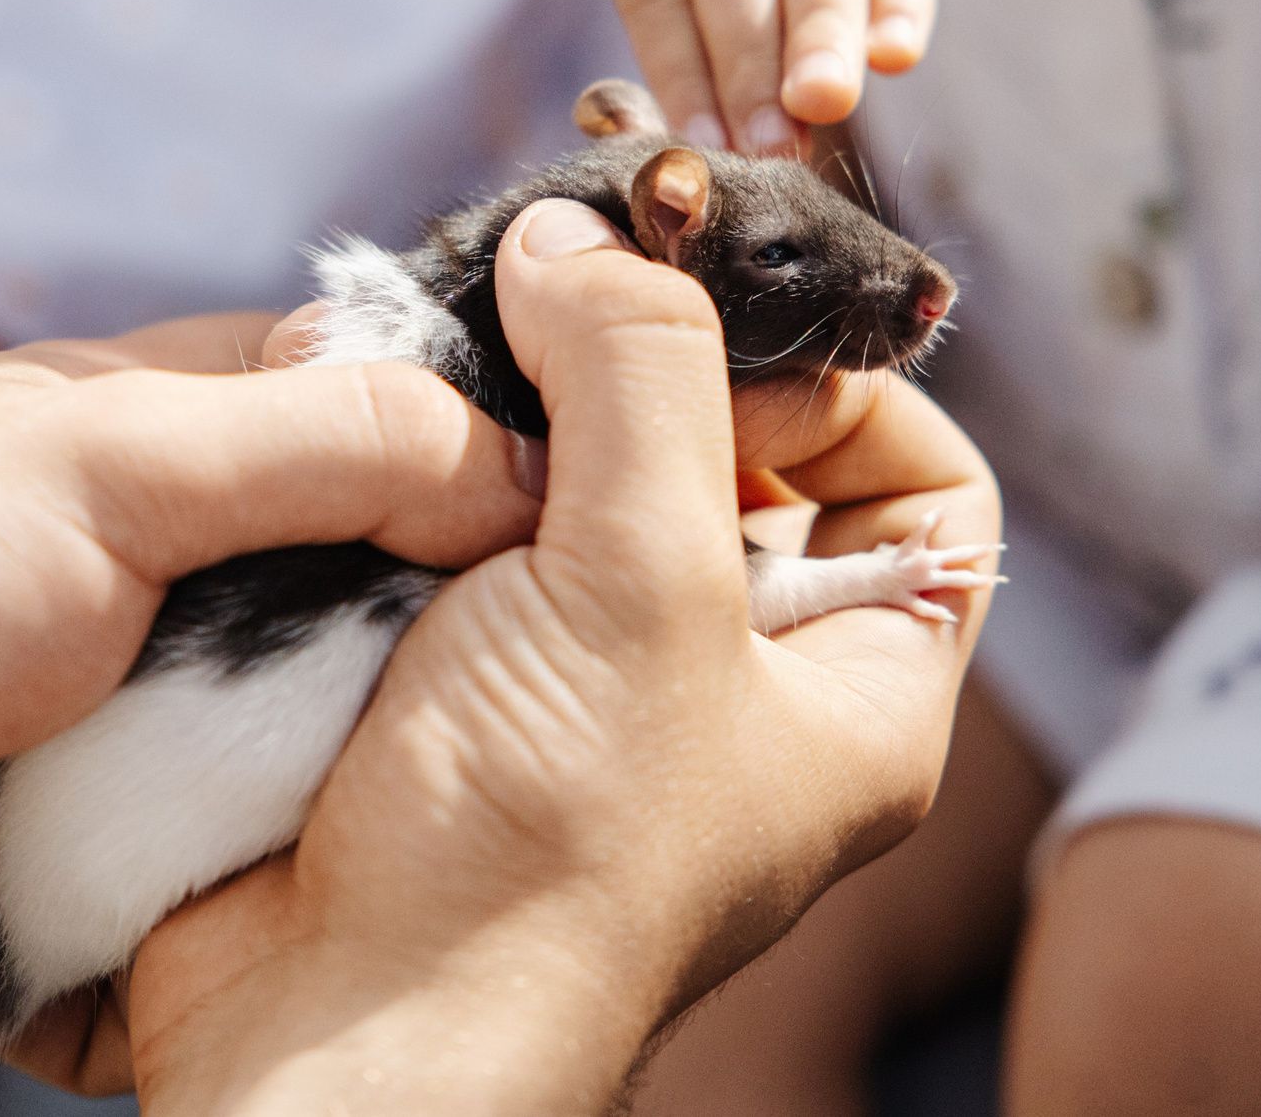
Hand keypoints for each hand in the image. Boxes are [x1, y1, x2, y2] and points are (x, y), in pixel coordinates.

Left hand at [0, 344, 540, 1033]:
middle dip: (440, 648)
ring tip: (497, 827)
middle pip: (354, 604)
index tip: (605, 509)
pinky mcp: (83, 871)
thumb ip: (318, 445)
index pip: (362, 419)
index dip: (479, 451)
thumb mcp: (111, 461)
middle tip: (575, 700)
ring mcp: (116, 732)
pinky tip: (372, 921)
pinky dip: (271, 907)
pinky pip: (219, 892)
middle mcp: (150, 584)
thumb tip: (514, 460)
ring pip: (300, 759)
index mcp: (152, 447)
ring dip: (359, 787)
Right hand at [55, 201, 991, 1111]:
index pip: (923, 484)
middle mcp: (731, 692)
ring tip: (451, 384)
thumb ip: (638, 374)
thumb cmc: (542, 851)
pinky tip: (380, 454)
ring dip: (510, 428)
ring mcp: (585, 693)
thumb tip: (579, 236)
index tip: (717, 340)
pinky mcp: (455, 692)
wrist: (337, 1026)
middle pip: (734, 464)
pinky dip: (424, 485)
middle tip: (550, 314)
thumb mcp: (645, 580)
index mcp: (851, 694)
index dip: (845, 385)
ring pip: (576, 491)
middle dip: (639, 379)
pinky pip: (462, 542)